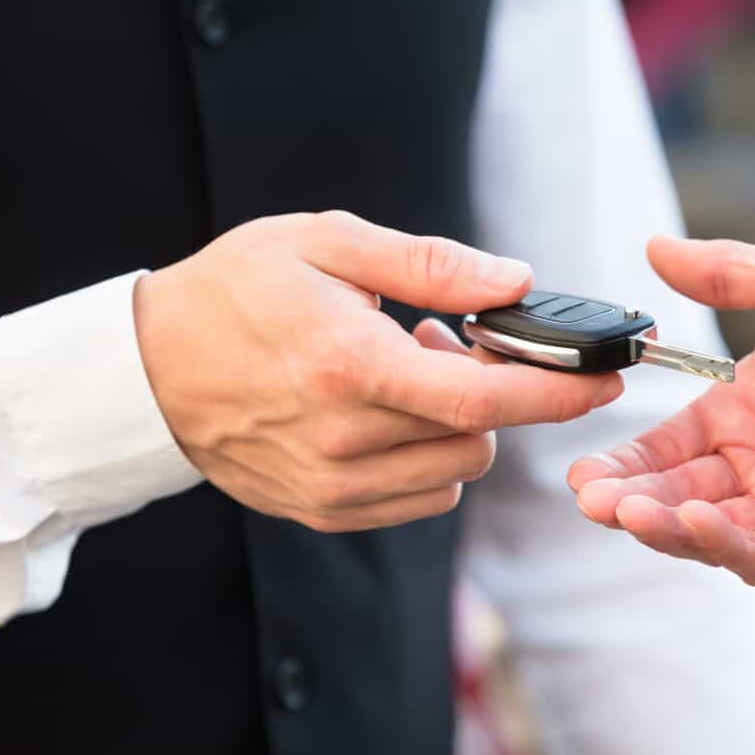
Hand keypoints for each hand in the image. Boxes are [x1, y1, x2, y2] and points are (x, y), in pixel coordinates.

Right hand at [135, 211, 622, 531]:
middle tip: (449, 339)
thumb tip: (516, 280)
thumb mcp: (326, 244)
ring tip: (404, 373)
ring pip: (455, 470)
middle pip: (480, 436)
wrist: (145, 370)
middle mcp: (344, 439)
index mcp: (350, 366)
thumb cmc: (234, 292)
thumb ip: (430, 265)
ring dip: (458, 424)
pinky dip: (427, 457)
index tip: (609, 377)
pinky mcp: (321, 510)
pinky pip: (418, 498)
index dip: (560, 391)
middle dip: (494, 390)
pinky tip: (385, 414)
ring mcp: (330, 485)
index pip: (485, 397)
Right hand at [568, 236, 754, 583]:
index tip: (580, 465)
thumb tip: (653, 247)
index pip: (669, 441)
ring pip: (713, 530)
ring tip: (630, 511)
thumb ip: (733, 275)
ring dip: (666, 526)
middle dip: (628, 498)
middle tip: (590, 496)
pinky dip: (726, 544)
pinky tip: (696, 519)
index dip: (623, 457)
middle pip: (678, 490)